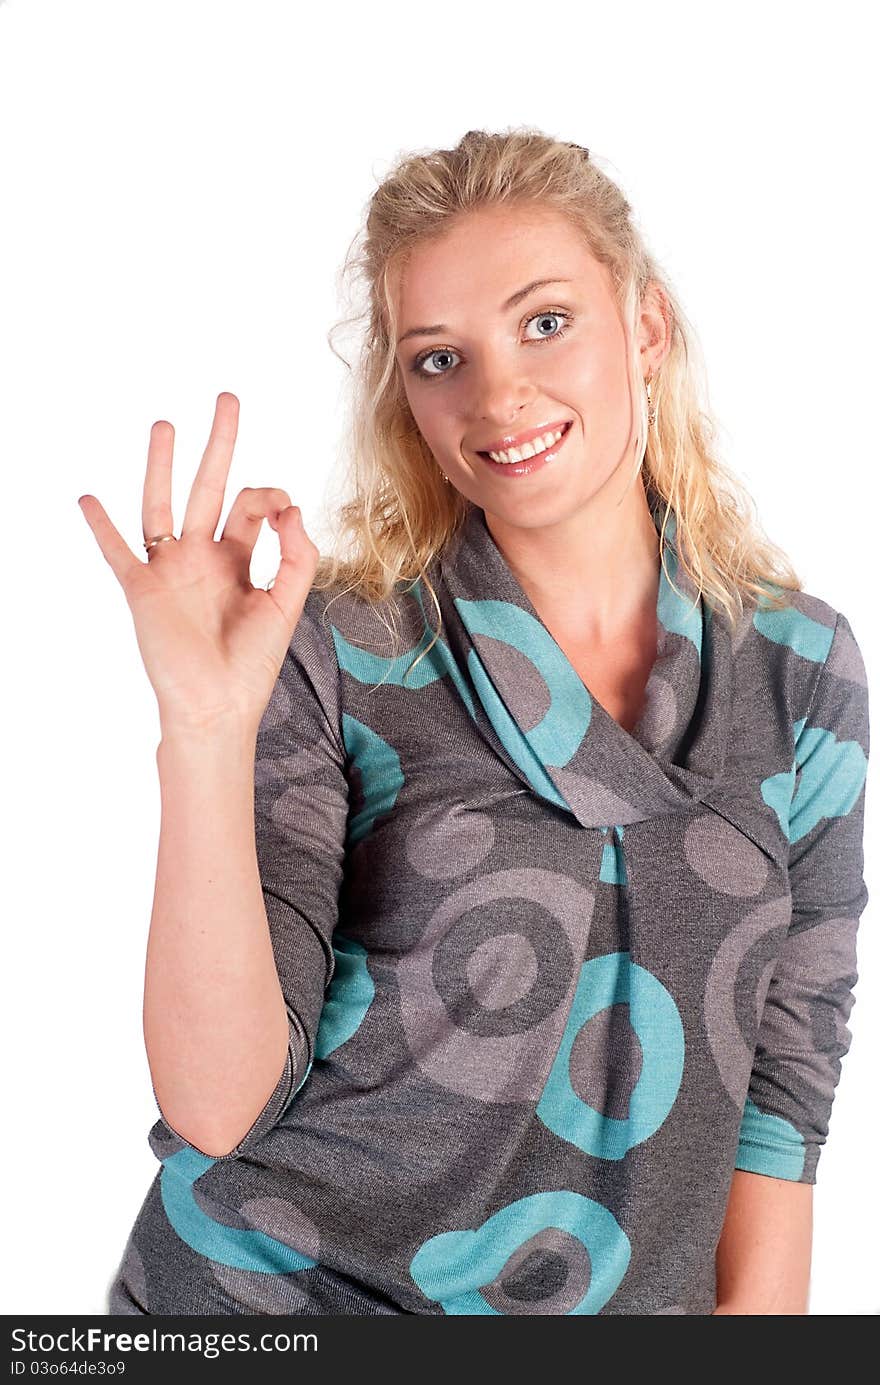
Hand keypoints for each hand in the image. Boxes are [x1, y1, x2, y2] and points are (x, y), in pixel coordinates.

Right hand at [79, 392, 319, 734]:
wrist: (217, 708)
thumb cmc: (252, 665)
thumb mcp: (287, 606)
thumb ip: (298, 556)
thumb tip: (290, 508)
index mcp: (240, 560)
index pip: (253, 507)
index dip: (272, 497)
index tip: (284, 513)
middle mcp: (204, 558)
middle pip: (210, 487)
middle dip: (220, 444)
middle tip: (227, 399)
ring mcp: (171, 570)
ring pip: (162, 504)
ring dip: (162, 465)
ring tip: (165, 424)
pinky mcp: (144, 590)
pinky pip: (118, 552)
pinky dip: (101, 527)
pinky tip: (89, 500)